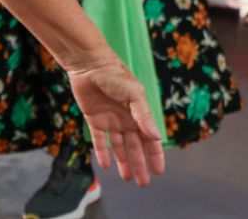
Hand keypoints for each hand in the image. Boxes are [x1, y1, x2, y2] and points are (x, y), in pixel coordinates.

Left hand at [66, 58, 165, 185]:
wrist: (88, 64)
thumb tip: (156, 137)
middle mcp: (126, 119)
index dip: (155, 156)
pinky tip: (105, 165)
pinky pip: (99, 140)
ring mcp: (110, 120)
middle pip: (134, 147)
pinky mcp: (94, 119)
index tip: (159, 172)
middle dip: (140, 165)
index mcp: (139, 113)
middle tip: (143, 183)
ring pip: (119, 147)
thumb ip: (143, 115)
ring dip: (123, 162)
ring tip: (128, 178)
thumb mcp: (134, 94)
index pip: (149, 140)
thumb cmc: (115, 75)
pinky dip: (103, 152)